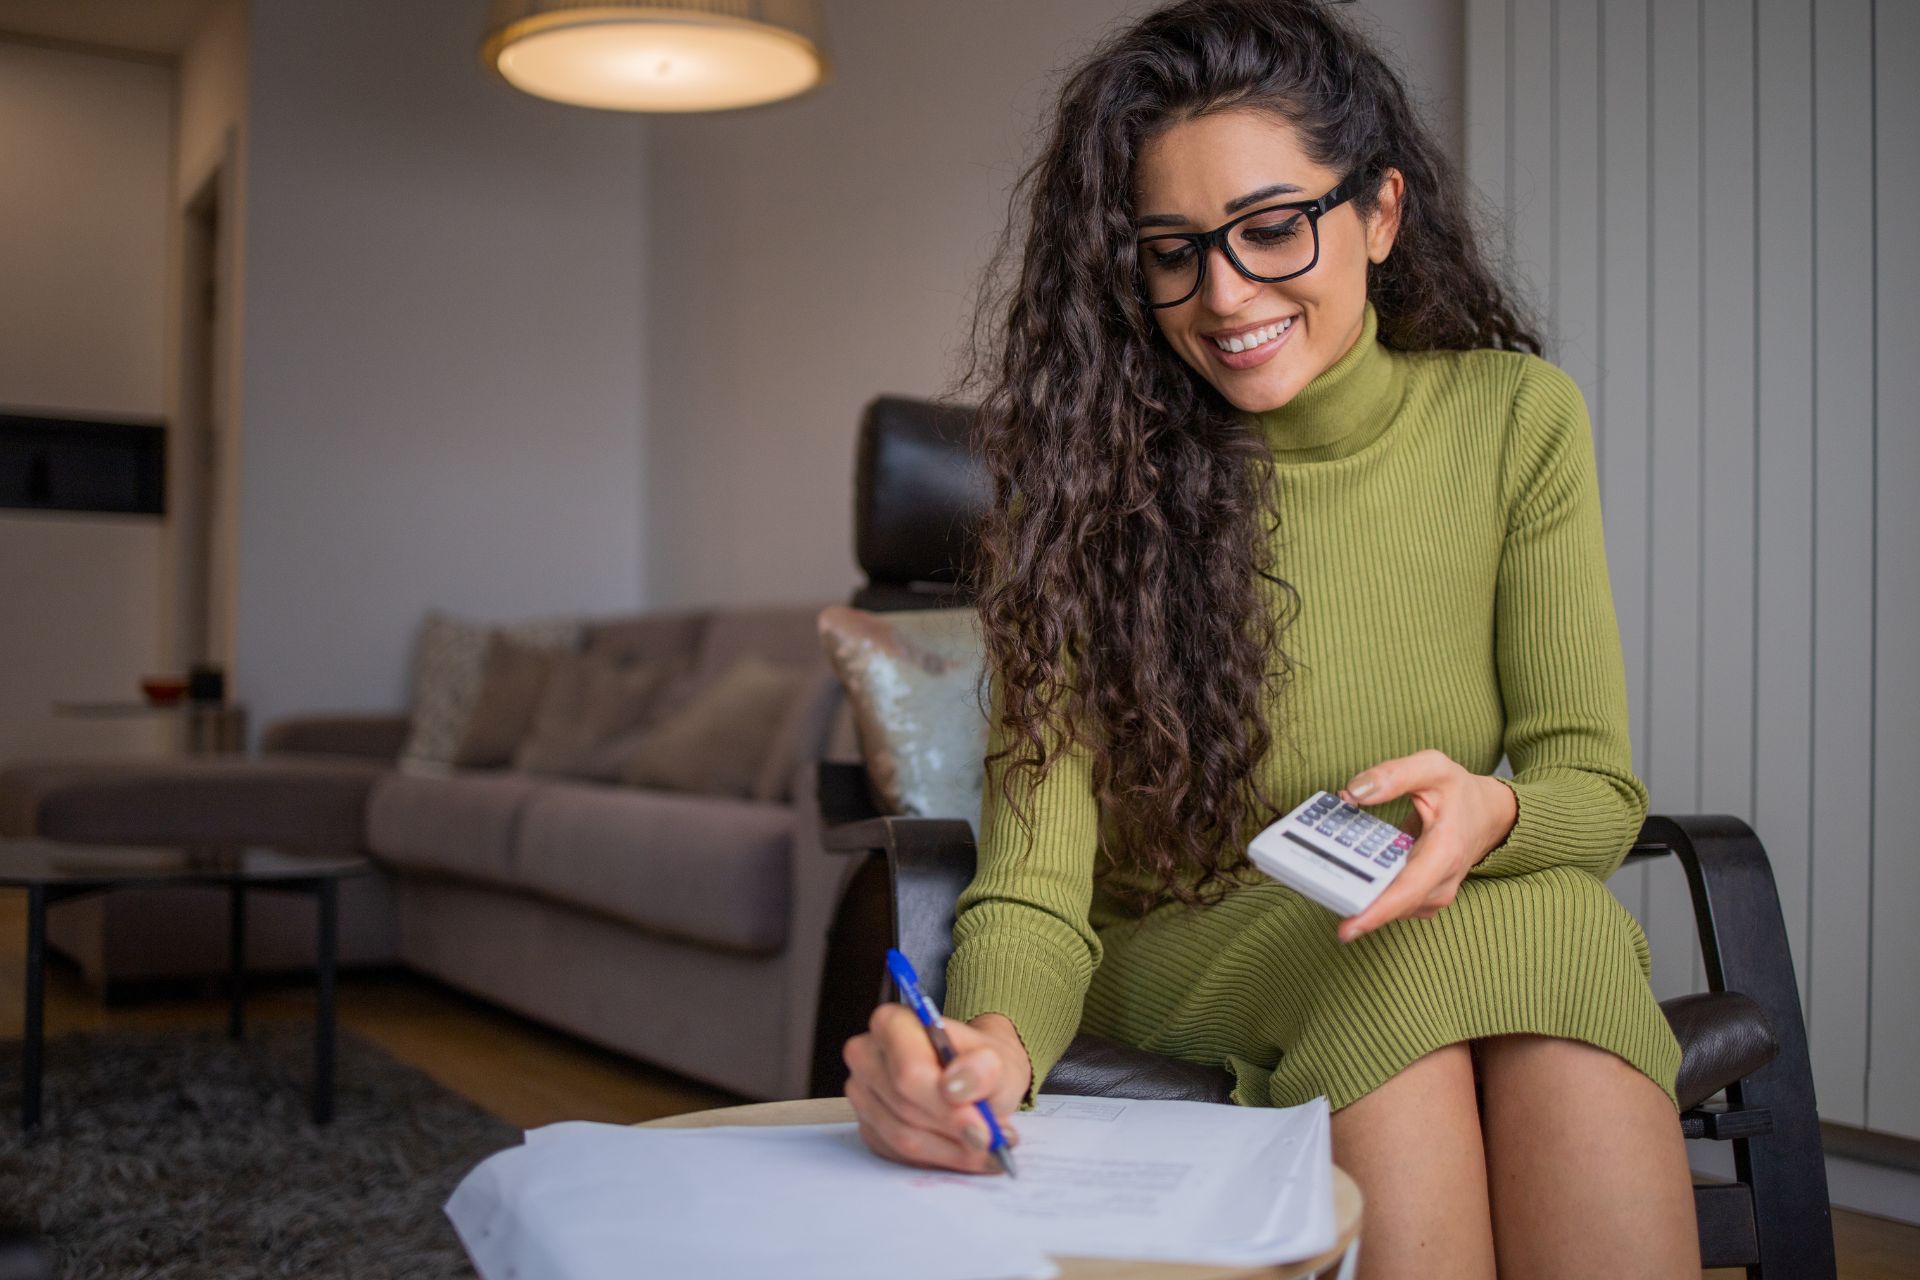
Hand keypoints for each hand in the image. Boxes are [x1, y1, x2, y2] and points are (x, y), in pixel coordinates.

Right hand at [842, 1008, 1028, 1174]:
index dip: (945, 1104)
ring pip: (902, 1137)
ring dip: (948, 1150)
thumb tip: (956, 1087)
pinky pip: (899, 1154)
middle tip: (992, 1140)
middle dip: (952, 1130)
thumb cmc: (980, 1062)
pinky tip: (961, 1150)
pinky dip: (937, 1158)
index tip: (982, 1127)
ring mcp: (863, 1094)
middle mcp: (867, 1055)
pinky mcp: (868, 1126)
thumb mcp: (999, 1060)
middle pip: (906, 1108)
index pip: (910, 1072)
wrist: (973, 1076)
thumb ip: (983, 1070)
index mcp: (892, 1024)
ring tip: (984, 1147)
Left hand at [1333, 748, 1517, 943]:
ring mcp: (1433, 893)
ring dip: (1359, 896)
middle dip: (1355, 905)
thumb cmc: (1459, 791)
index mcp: (1445, 852)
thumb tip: (1354, 792)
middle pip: (1394, 906)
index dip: (1376, 913)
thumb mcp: (1432, 767)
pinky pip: (1391, 900)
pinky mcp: (1422, 896)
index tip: (1346, 928)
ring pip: (1391, 907)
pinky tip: (1344, 875)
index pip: (1408, 892)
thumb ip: (1394, 774)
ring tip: (1324, 878)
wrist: (1487, 813)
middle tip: (1314, 891)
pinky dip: (1368, 890)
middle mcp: (1441, 882)